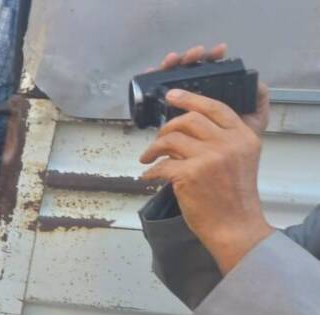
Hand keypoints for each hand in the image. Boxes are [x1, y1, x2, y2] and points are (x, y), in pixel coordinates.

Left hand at [140, 89, 272, 272]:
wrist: (235, 226)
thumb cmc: (234, 197)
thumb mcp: (241, 160)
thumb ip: (224, 140)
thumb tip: (189, 129)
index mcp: (243, 136)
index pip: (215, 107)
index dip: (191, 99)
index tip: (172, 96)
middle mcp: (228, 143)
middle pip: (189, 120)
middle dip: (166, 127)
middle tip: (158, 139)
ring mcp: (209, 157)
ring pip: (171, 139)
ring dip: (154, 148)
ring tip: (148, 158)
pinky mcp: (190, 174)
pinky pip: (161, 165)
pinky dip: (150, 171)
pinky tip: (147, 176)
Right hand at [154, 43, 270, 134]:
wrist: (218, 168)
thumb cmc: (235, 145)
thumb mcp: (253, 120)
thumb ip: (258, 100)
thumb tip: (258, 82)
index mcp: (217, 91)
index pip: (213, 68)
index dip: (214, 56)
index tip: (219, 52)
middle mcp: (198, 93)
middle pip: (191, 68)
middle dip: (191, 57)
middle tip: (193, 56)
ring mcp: (180, 102)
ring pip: (173, 76)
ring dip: (172, 64)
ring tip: (171, 61)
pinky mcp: (165, 112)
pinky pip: (156, 93)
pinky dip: (152, 80)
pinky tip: (150, 72)